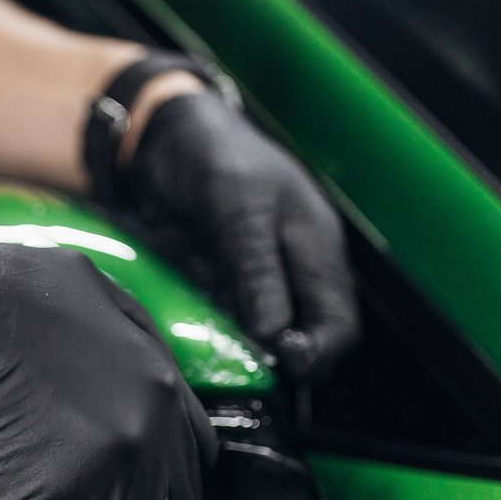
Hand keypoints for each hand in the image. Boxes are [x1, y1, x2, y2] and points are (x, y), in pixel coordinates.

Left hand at [122, 89, 358, 380]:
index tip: (280, 361)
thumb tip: (273, 331)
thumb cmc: (212, 154)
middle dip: (271, 352)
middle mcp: (293, 269)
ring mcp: (257, 278)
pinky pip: (220, 319)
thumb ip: (255, 266)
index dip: (317, 353)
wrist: (162, 138)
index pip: (338, 324)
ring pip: (256, 334)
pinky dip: (206, 320)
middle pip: (301, 337)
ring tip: (207, 314)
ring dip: (232, 336)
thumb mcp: (236, 205)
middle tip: (237, 352)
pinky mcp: (222, 283)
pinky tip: (187, 306)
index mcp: (315, 247)